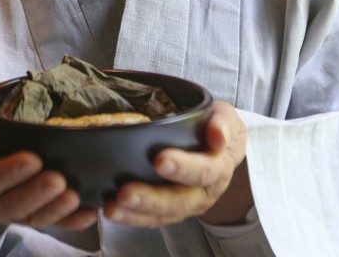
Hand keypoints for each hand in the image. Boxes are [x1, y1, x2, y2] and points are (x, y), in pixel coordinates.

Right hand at [0, 114, 97, 243]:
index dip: (9, 172)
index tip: (32, 160)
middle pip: (11, 205)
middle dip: (36, 195)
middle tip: (57, 181)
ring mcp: (12, 212)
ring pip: (32, 219)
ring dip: (54, 210)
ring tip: (73, 198)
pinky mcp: (32, 216)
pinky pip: (52, 224)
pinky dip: (71, 222)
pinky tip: (89, 213)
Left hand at [103, 101, 250, 227]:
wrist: (220, 150)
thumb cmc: (216, 128)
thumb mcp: (226, 117)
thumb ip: (223, 122)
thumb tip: (217, 135)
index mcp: (220, 167)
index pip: (205, 171)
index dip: (184, 168)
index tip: (159, 160)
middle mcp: (204, 191)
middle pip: (181, 201)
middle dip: (152, 198)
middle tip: (126, 193)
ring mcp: (187, 204)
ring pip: (163, 214)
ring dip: (137, 213)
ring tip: (113, 208)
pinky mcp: (170, 211)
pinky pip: (152, 219)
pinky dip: (131, 218)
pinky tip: (112, 212)